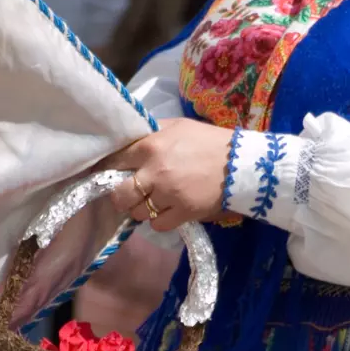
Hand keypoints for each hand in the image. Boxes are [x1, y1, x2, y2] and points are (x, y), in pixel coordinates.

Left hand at [97, 118, 235, 231]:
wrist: (242, 163)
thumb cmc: (208, 141)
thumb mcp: (177, 126)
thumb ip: (151, 133)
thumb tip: (128, 141)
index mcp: (150, 145)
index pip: (114, 161)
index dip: (107, 169)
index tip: (107, 174)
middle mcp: (154, 171)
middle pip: (119, 194)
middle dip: (121, 196)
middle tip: (130, 194)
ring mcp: (168, 194)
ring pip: (137, 212)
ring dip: (142, 209)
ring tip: (154, 201)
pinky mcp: (183, 212)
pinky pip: (158, 224)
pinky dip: (160, 220)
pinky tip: (168, 210)